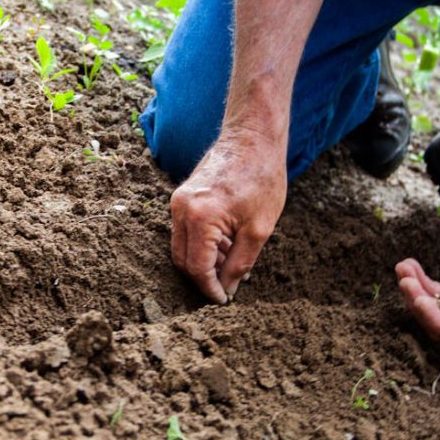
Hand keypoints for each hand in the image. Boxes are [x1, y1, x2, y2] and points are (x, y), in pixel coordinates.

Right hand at [170, 132, 286, 302]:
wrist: (252, 138)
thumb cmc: (261, 178)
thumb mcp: (259, 229)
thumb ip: (240, 263)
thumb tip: (227, 289)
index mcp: (200, 218)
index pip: (197, 268)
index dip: (209, 289)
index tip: (223, 301)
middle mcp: (181, 209)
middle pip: (183, 260)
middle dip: (203, 278)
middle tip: (227, 287)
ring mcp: (178, 201)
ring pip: (182, 247)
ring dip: (203, 261)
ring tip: (232, 264)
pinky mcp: (182, 197)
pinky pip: (185, 231)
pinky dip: (202, 244)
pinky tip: (226, 246)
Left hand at [395, 232, 439, 347]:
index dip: (436, 320)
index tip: (421, 300)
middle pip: (438, 323)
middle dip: (419, 303)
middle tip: (406, 282)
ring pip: (431, 306)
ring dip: (414, 290)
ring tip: (403, 269)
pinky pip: (431, 290)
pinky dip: (418, 279)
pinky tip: (407, 265)